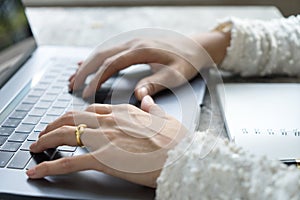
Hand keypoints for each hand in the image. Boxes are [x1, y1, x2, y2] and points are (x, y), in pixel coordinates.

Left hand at [27, 96, 186, 187]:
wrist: (183, 156)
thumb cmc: (176, 140)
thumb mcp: (164, 118)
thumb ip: (152, 108)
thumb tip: (148, 99)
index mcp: (123, 112)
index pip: (89, 110)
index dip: (73, 115)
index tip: (65, 121)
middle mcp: (110, 121)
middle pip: (71, 118)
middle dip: (52, 125)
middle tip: (44, 133)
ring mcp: (105, 138)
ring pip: (64, 134)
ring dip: (45, 140)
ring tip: (35, 146)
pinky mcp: (103, 158)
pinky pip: (69, 162)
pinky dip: (49, 167)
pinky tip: (38, 171)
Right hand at [68, 34, 213, 99]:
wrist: (196, 46)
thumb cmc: (187, 61)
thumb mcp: (175, 75)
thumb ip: (155, 84)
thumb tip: (138, 96)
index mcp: (141, 51)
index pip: (111, 66)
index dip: (96, 80)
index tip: (86, 94)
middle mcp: (133, 44)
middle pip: (101, 56)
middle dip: (84, 71)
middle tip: (70, 84)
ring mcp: (132, 43)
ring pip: (103, 52)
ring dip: (87, 65)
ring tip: (73, 77)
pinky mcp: (134, 46)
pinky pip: (110, 51)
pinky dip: (97, 60)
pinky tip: (89, 64)